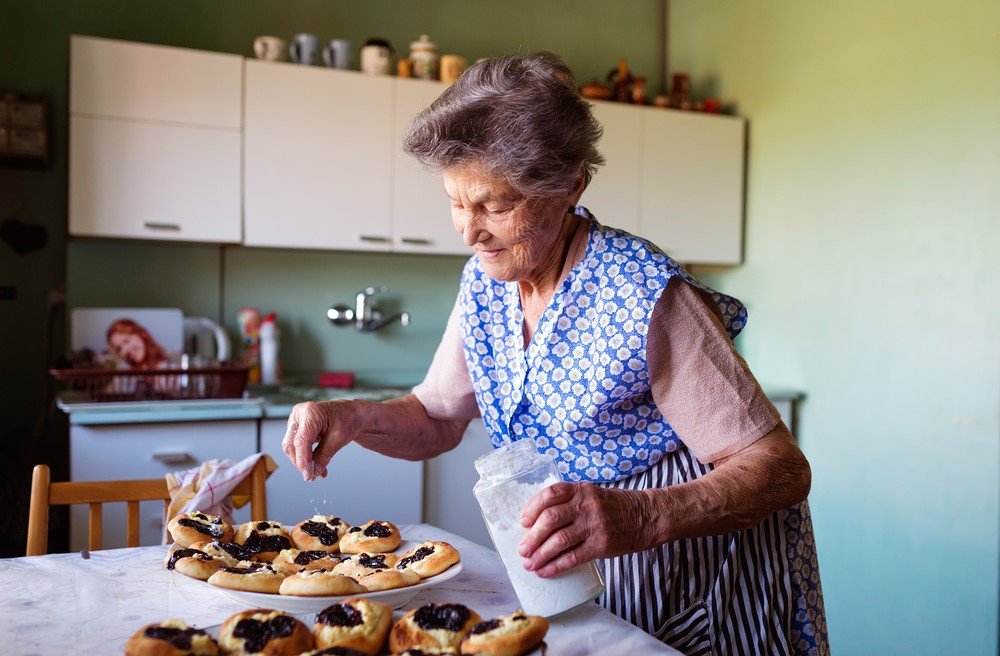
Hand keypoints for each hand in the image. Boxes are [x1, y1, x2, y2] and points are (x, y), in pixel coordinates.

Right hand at [281, 401, 364, 481]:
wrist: (350, 413)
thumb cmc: (347, 420)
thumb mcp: (339, 438)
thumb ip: (324, 455)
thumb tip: (314, 471)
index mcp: (310, 412)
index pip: (301, 440)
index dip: (303, 460)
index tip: (308, 475)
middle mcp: (299, 414)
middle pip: (291, 444)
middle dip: (301, 462)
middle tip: (313, 476)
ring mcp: (296, 420)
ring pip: (291, 447)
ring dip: (303, 461)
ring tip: (317, 471)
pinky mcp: (297, 427)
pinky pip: (296, 445)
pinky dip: (304, 457)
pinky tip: (315, 465)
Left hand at [517, 482, 654, 577]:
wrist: (646, 516)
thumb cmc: (615, 507)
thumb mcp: (592, 494)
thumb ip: (569, 502)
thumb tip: (539, 522)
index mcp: (581, 490)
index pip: (550, 494)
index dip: (532, 508)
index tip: (522, 522)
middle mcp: (586, 506)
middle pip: (550, 519)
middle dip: (532, 536)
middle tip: (522, 549)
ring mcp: (594, 525)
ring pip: (559, 540)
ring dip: (540, 554)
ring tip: (530, 564)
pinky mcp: (601, 545)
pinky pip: (573, 557)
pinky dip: (556, 566)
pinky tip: (546, 571)